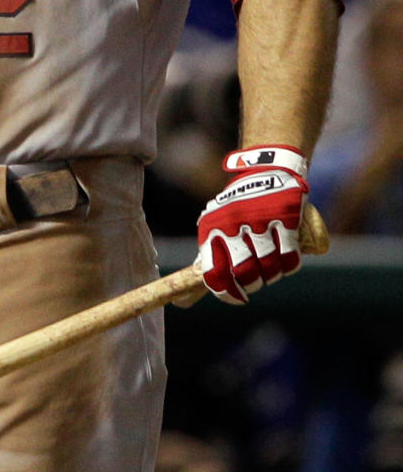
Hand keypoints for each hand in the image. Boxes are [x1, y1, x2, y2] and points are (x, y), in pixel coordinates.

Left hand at [197, 147, 307, 304]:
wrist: (265, 170)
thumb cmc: (236, 209)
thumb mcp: (214, 228)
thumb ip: (206, 262)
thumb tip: (182, 302)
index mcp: (211, 227)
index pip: (215, 273)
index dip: (227, 293)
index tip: (237, 297)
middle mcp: (232, 222)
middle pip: (244, 274)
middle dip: (252, 284)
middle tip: (255, 280)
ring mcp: (260, 218)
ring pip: (269, 268)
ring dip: (272, 274)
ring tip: (270, 267)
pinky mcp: (285, 215)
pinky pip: (290, 256)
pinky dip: (289, 264)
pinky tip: (286, 259)